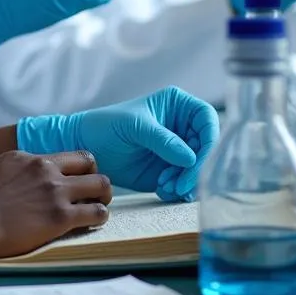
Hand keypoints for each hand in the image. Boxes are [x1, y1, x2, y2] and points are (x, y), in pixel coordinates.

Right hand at [0, 151, 111, 264]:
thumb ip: (19, 171)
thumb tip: (25, 181)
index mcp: (28, 157)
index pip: (68, 155)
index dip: (79, 169)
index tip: (79, 181)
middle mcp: (46, 168)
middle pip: (90, 164)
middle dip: (95, 180)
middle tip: (93, 195)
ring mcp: (55, 191)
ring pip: (101, 185)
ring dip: (102, 198)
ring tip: (97, 209)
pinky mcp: (60, 216)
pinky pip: (96, 212)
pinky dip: (99, 217)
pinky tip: (91, 224)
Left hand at [16, 87, 218, 201]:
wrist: (86, 147)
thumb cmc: (106, 125)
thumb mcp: (134, 126)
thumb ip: (162, 139)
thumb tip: (191, 157)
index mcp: (177, 105)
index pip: (207, 120)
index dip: (209, 140)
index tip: (196, 160)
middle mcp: (182, 126)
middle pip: (207, 148)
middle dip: (197, 168)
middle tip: (181, 183)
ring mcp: (177, 150)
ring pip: (199, 168)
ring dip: (188, 181)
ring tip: (167, 186)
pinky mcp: (170, 170)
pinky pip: (186, 182)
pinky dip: (179, 189)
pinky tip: (163, 189)